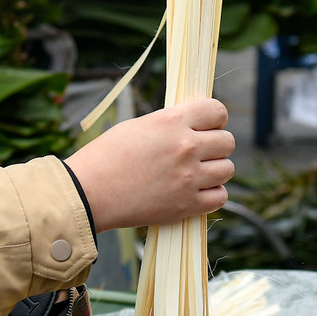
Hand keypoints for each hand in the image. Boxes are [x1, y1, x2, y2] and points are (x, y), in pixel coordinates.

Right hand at [64, 98, 233, 231]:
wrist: (88, 192)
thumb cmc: (106, 157)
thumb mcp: (138, 126)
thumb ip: (171, 124)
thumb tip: (194, 126)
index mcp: (171, 122)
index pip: (217, 110)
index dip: (215, 118)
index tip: (208, 125)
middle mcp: (185, 147)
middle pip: (227, 141)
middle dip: (216, 145)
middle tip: (201, 151)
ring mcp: (188, 178)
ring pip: (227, 169)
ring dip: (216, 170)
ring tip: (197, 172)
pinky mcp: (186, 205)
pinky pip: (220, 197)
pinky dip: (212, 194)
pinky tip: (196, 191)